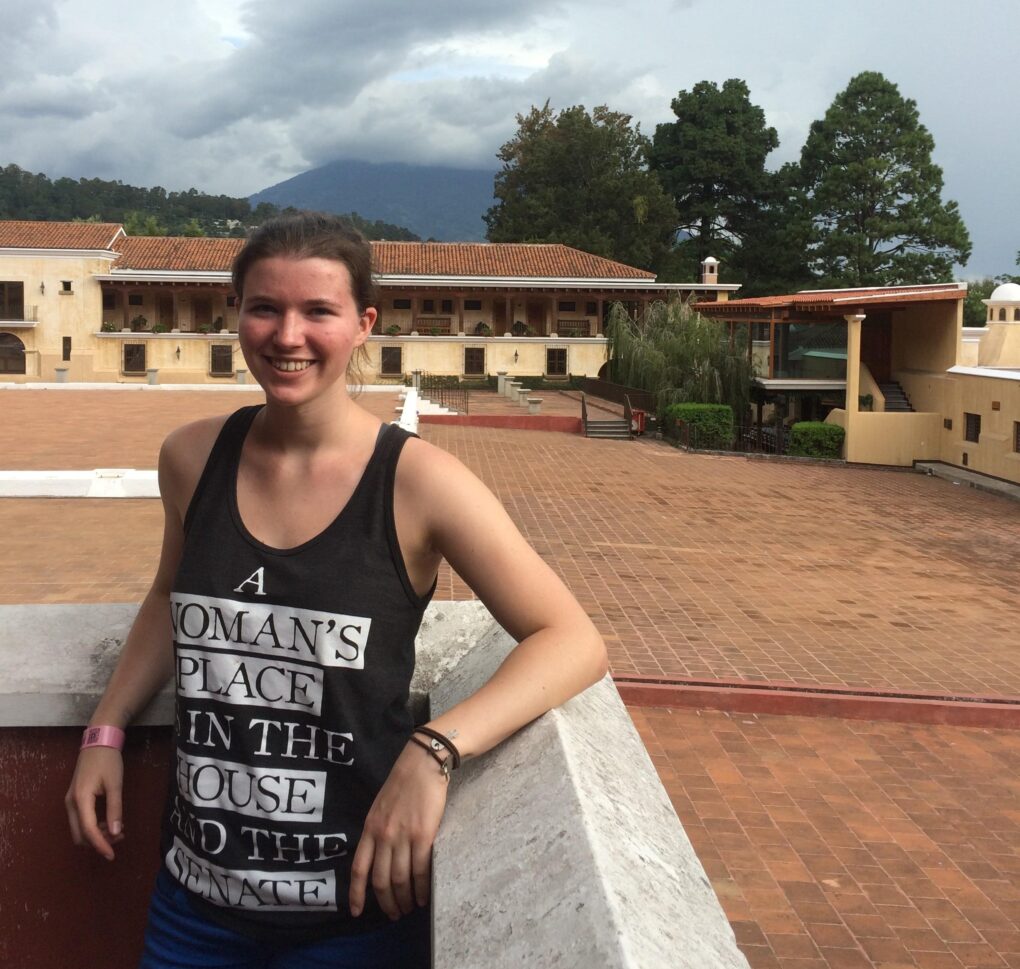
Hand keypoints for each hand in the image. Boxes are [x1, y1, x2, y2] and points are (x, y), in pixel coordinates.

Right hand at [65, 746, 124, 860]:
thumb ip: (115, 809)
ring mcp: (70, 802)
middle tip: (119, 838)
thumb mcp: (115, 784)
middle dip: (98, 842)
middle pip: (80, 835)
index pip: (88, 831)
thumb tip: (115, 832)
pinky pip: (81, 821)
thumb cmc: (108, 761)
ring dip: (96, 835)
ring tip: (117, 830)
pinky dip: (93, 827)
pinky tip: (109, 822)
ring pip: (79, 829)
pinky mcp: (74, 799)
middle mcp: (70, 804)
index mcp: (80, 800)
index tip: (112, 855)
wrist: (98, 742)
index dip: (100, 845)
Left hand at [349, 740, 448, 918]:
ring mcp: (403, 836)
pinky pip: (421, 869)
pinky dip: (422, 887)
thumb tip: (379, 857)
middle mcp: (383, 836)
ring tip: (411, 907)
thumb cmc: (403, 784)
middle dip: (387, 903)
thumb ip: (377, 831)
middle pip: (380, 880)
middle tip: (396, 914)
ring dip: (406, 898)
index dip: (356, 894)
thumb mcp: (379, 807)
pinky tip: (425, 896)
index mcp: (370, 829)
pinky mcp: (423, 835)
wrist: (422, 764)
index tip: (357, 912)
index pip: (359, 868)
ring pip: (400, 879)